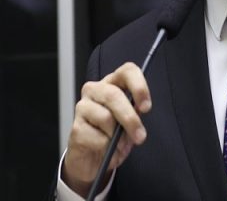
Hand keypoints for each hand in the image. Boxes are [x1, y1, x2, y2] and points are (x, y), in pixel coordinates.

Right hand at [62, 62, 151, 196]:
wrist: (93, 158)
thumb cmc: (114, 134)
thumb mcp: (130, 121)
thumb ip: (135, 112)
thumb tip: (138, 110)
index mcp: (113, 83)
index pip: (127, 71)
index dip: (139, 86)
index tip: (146, 107)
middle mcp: (95, 90)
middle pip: (114, 95)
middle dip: (130, 118)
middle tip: (140, 136)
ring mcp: (83, 107)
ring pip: (105, 117)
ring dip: (117, 136)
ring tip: (119, 145)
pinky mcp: (75, 127)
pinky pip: (97, 137)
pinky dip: (106, 147)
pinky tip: (104, 149)